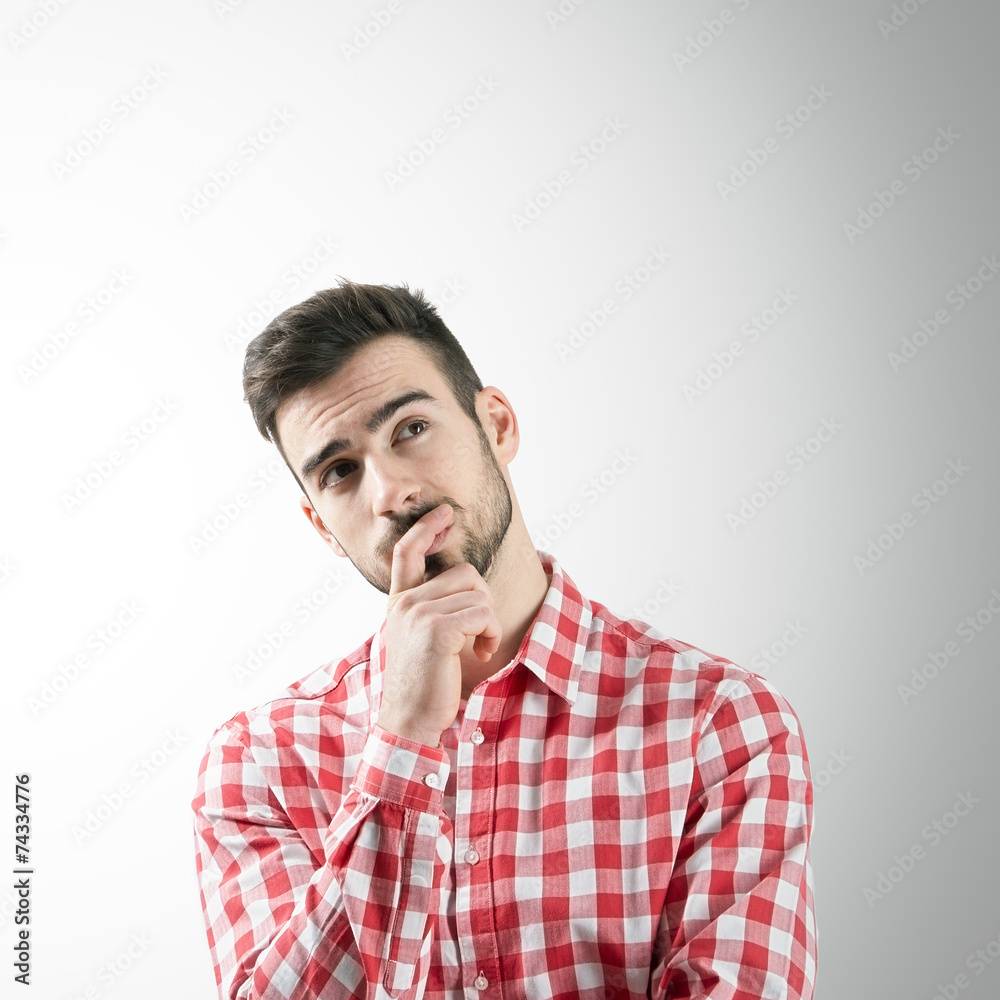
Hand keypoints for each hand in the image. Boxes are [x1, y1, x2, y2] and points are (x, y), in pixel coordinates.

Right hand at [377, 504, 502, 747]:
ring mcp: (419, 614)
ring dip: (490, 623)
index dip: (426, 528)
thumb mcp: (420, 636)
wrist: (409, 720)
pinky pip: (483, 614)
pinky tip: (481, 652)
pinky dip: (491, 633)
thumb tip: (467, 584)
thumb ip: (432, 608)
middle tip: (478, 633)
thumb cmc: (423, 682)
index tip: (444, 513)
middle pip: (466, 573)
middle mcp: (406, 603)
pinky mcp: (438, 631)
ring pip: (479, 594)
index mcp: (399, 602)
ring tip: (478, 647)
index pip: (406, 552)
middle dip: (483, 602)